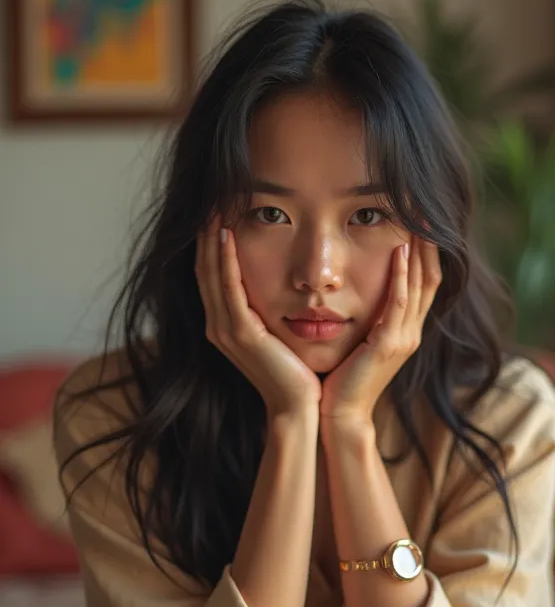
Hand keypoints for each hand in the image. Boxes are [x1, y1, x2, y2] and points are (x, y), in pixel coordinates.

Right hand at [195, 213, 321, 418]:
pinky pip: (229, 288)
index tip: (216, 211)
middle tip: (209, 198)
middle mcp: (218, 325)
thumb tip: (280, 285)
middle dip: (204, 234)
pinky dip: (225, 260)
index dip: (209, 243)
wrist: (298, 407)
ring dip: (210, 239)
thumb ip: (270, 311)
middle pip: (203, 269)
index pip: (211, 275)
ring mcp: (225, 330)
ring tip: (213, 207)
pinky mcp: (241, 333)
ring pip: (210, 273)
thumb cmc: (295, 373)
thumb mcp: (277, 335)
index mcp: (225, 325)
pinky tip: (227, 235)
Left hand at [320, 235, 441, 425]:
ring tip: (418, 218)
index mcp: (406, 330)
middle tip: (426, 208)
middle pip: (431, 277)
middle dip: (430, 242)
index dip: (428, 250)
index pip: (425, 281)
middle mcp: (411, 332)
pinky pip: (398, 302)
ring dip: (419, 250)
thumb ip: (366, 318)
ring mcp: (403, 338)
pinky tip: (399, 250)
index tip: (421, 219)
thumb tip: (357, 290)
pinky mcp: (388, 345)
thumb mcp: (359, 341)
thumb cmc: (341, 379)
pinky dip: (400, 275)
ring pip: (419, 285)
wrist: (338, 415)